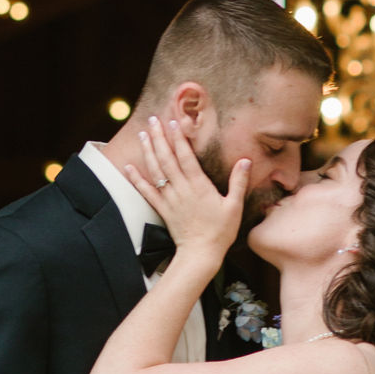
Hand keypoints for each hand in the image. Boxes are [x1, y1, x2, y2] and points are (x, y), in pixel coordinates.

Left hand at [127, 113, 246, 280]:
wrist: (200, 254)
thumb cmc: (220, 231)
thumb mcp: (234, 206)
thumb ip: (238, 182)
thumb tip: (245, 161)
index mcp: (199, 186)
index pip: (186, 157)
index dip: (178, 138)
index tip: (173, 122)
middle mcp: (181, 189)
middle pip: (167, 159)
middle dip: (159, 137)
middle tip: (153, 119)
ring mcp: (170, 199)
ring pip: (156, 171)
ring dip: (148, 151)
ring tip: (143, 134)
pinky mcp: (162, 209)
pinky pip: (147, 191)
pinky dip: (137, 178)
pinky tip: (129, 167)